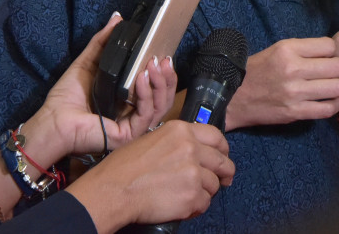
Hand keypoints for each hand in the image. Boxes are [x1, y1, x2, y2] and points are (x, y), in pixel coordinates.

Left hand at [0, 13, 177, 217]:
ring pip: (160, 107)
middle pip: (163, 98)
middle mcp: (134, 114)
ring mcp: (133, 127)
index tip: (163, 54)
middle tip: (164, 59)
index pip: (156, 88)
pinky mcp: (128, 135)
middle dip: (168, 78)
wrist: (53, 119)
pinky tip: (141, 78)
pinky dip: (147, 95)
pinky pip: (145, 115)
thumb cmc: (67, 97)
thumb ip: (103, 42)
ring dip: (161, 84)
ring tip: (154, 64)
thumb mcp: (88, 62)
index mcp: (128, 101)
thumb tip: (117, 17)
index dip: (163, 73)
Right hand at [66, 120, 233, 233]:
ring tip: (188, 195)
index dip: (223, 149)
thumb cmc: (124, 167)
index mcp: (181, 131)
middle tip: (222, 181)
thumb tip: (193, 150)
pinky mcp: (192, 195)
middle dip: (224, 173)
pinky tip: (182, 206)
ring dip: (205, 192)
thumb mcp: (152, 139)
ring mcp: (193, 172)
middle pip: (222, 162)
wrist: (114, 190)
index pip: (216, 136)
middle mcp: (191, 148)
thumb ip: (177, 142)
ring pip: (214, 184)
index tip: (223, 157)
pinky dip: (196, 207)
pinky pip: (204, 203)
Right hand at [224, 37, 338, 128]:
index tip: (331, 57)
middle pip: (338, 66)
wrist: (234, 96)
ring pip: (336, 87)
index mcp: (288, 49)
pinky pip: (328, 109)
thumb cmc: (258, 70)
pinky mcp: (295, 112)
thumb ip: (305, 49)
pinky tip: (329, 101)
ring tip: (332, 87)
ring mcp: (295, 93)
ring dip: (338, 88)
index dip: (334, 51)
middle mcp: (293, 69)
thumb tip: (335, 52)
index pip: (329, 45)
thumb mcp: (278, 49)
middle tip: (337, 73)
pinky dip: (334, 105)